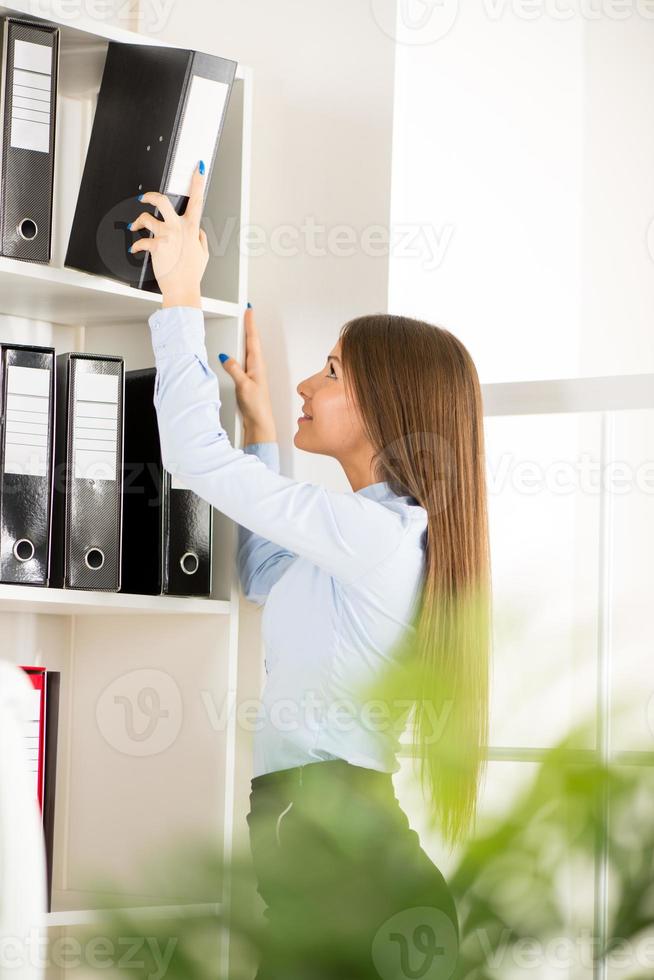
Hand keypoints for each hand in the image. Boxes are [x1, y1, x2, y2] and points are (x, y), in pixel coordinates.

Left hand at [129, 161, 208, 307]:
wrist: (182, 289)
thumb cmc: (192, 274)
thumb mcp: (203, 255)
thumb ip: (201, 239)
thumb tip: (198, 231)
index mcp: (192, 228)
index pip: (197, 200)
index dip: (198, 182)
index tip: (198, 168)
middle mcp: (179, 228)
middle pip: (162, 201)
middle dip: (150, 196)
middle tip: (144, 197)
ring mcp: (166, 236)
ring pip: (146, 218)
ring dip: (138, 222)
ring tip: (135, 226)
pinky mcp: (156, 246)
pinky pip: (141, 241)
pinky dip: (136, 245)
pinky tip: (135, 248)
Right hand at [219, 305, 276, 441]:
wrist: (259, 421)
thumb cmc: (256, 406)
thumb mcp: (243, 385)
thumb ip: (234, 369)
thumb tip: (226, 357)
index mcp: (257, 365)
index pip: (253, 339)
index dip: (251, 324)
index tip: (249, 310)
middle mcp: (257, 367)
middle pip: (253, 342)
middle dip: (250, 326)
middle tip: (248, 313)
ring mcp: (254, 373)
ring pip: (249, 350)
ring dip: (247, 337)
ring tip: (245, 325)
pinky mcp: (249, 379)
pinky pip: (245, 360)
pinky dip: (242, 351)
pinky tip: (239, 352)